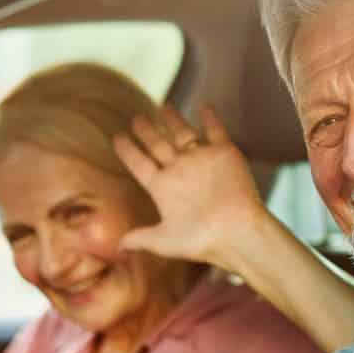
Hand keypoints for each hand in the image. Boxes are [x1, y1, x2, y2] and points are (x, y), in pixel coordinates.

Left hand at [113, 104, 266, 269]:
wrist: (237, 234)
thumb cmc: (201, 241)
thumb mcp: (164, 241)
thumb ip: (140, 238)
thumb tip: (117, 247)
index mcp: (163, 188)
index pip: (139, 164)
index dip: (127, 150)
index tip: (116, 137)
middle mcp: (180, 171)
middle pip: (158, 144)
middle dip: (147, 130)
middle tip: (136, 118)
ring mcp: (201, 161)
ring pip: (183, 133)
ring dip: (174, 119)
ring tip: (164, 105)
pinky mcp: (224, 154)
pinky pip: (216, 131)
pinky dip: (211, 118)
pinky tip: (205, 105)